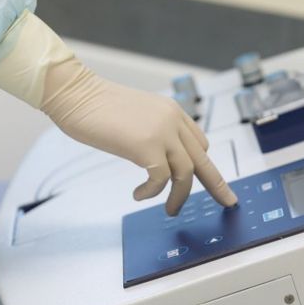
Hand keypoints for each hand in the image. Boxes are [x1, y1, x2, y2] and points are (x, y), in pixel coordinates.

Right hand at [41, 58, 237, 215]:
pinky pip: (161, 179)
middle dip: (217, 185)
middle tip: (227, 201)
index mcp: (172, 112)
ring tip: (170, 210)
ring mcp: (162, 132)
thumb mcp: (135, 117)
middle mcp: (173, 120)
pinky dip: (152, 192)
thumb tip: (154, 159)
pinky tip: (139, 195)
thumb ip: (152, 133)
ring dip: (179, 196)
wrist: (76, 94)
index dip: (203, 165)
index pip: (198, 143)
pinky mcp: (147, 146)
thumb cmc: (96, 107)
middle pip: (203, 159)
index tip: (209, 181)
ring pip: (186, 173)